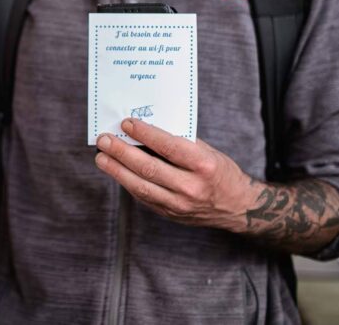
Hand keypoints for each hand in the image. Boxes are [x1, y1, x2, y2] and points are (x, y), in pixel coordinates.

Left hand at [94, 118, 252, 232]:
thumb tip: (144, 130)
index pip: (169, 147)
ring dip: (117, 171)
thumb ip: (178, 142)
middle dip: (122, 153)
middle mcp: (192, 187)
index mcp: (203, 165)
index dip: (145, 134)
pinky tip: (116, 171)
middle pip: (149, 168)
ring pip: (142, 187)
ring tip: (102, 157)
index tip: (126, 123)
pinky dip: (128, 183)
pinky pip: (144, 198)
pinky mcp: (171, 214)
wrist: (237, 207)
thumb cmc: (219, 171)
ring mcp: (180, 204)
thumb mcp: (206, 151)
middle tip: (104, 140)